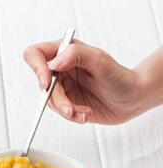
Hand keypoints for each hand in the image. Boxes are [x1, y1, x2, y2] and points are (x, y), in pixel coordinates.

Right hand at [23, 39, 143, 124]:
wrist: (132, 99)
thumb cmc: (120, 77)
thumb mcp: (100, 61)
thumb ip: (76, 55)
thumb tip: (53, 63)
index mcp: (64, 51)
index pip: (35, 54)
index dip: (36, 68)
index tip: (47, 83)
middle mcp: (60, 67)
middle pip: (41, 83)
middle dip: (57, 98)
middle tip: (70, 108)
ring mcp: (62, 85)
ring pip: (48, 100)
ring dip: (65, 110)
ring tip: (84, 113)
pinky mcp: (66, 101)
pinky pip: (59, 111)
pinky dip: (72, 116)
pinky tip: (85, 114)